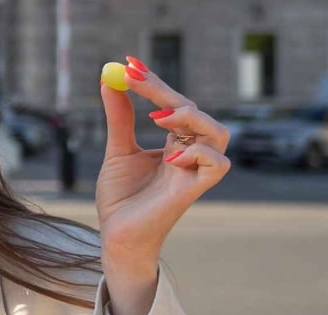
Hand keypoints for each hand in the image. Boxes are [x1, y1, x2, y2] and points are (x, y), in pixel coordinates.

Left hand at [96, 56, 230, 314]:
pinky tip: (171, 156)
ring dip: (191, 118)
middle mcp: (191, 153)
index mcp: (176, 142)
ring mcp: (196, 171)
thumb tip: (108, 79)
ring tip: (158, 117)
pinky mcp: (196, 190)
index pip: (173, 104)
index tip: (129, 64)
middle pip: (195, 112)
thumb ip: (120, 118)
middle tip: (132, 77)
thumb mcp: (117, 152)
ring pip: (219, 133)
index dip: (154, 83)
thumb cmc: (120, 200)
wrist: (115, 237)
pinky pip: (218, 164)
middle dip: (165, 92)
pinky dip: (200, 153)